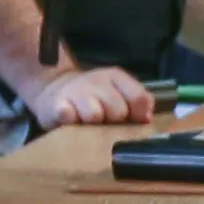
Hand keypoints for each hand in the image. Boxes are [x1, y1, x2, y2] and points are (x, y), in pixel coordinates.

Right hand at [19, 61, 160, 128]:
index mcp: (116, 77)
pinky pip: (68, 116)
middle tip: (106, 123)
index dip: (139, 115)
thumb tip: (147, 119)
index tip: (132, 121)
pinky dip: (71, 121)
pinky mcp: (57, 105)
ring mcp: (76, 92)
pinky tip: (72, 122)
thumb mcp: (119, 92)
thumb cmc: (94, 96)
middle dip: (115, 122)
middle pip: (118, 110)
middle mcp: (97, 81)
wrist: (56, 89)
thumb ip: (138, 102)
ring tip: (88, 124)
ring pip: (94, 115)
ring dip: (93, 125)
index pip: (138, 98)